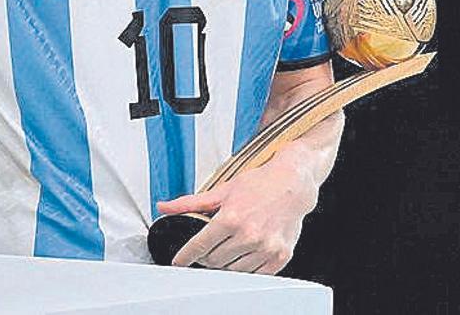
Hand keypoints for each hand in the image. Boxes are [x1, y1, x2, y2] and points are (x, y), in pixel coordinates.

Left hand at [158, 151, 317, 273]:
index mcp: (231, 218)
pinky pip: (255, 275)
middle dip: (206, 256)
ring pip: (233, 271)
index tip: (180, 261)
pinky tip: (246, 254)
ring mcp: (265, 248)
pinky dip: (246, 269)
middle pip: (214, 261)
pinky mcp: (279, 257)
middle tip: (211, 246)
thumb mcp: (222, 190)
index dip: (185, 256)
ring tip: (230, 247)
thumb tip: (165, 207)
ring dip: (226, 264)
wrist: (293, 184)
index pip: (199, 246)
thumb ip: (191, 203)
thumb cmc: (260, 185)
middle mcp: (249, 235)